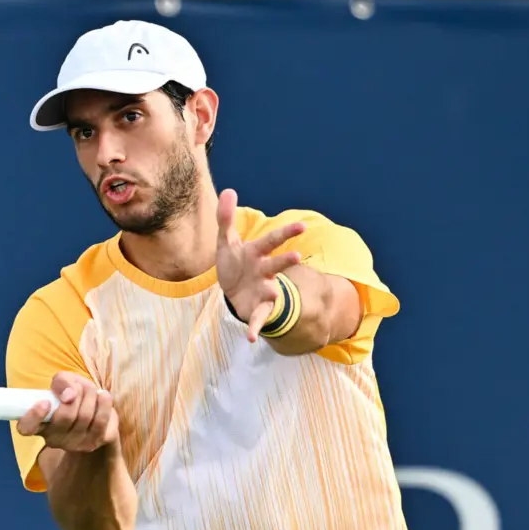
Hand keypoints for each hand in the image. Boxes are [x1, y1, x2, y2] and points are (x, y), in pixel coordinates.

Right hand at [16, 372, 118, 452]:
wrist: (94, 411)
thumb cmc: (72, 395)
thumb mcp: (63, 382)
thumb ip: (61, 382)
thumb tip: (69, 395)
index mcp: (38, 424)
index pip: (26, 428)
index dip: (34, 416)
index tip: (45, 402)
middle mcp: (53, 439)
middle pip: (64, 416)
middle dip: (76, 393)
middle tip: (79, 387)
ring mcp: (73, 445)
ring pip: (84, 416)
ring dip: (90, 395)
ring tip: (90, 390)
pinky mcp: (93, 443)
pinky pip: (100, 421)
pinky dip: (104, 403)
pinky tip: (103, 396)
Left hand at [215, 188, 305, 341]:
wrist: (234, 292)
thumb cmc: (235, 264)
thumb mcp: (227, 242)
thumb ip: (226, 218)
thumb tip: (229, 190)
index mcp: (257, 254)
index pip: (272, 241)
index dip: (286, 233)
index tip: (302, 226)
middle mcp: (264, 272)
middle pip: (276, 264)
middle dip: (285, 260)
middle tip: (297, 257)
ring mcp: (262, 291)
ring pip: (272, 291)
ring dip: (273, 292)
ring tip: (274, 293)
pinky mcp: (256, 309)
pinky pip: (258, 319)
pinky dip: (256, 328)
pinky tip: (251, 339)